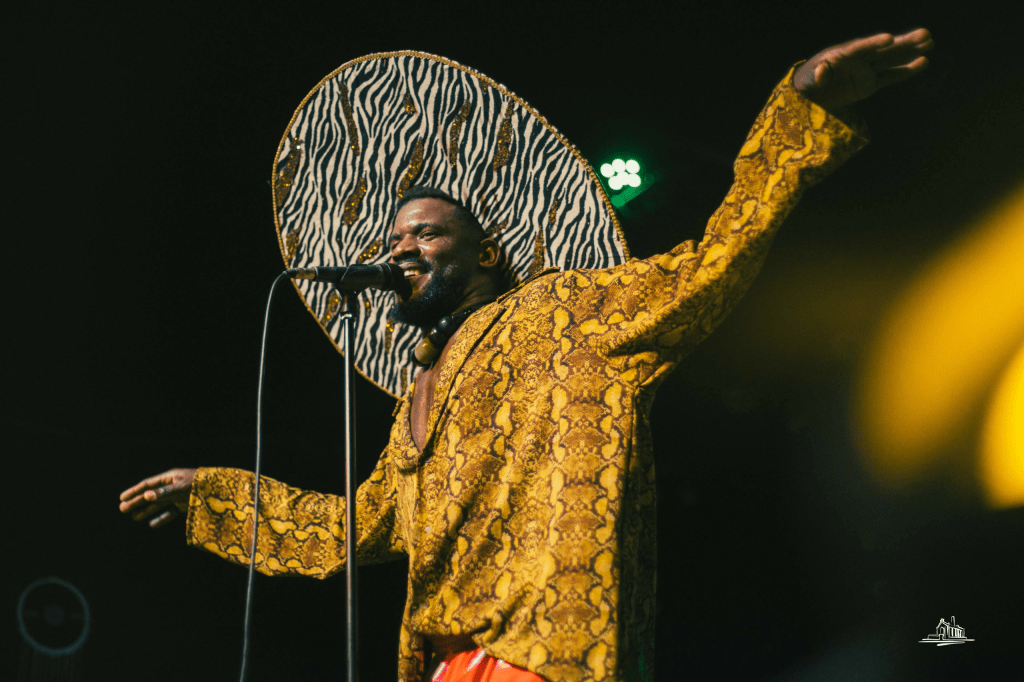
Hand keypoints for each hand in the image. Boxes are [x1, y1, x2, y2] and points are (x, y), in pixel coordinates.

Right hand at [119, 468, 196, 527]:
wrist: (221, 490)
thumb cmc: (202, 483)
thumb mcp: (183, 486)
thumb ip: (165, 491)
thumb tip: (147, 496)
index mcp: (170, 477)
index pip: (148, 484)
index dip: (135, 491)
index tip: (122, 498)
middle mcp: (173, 486)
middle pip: (151, 495)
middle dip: (137, 502)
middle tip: (122, 509)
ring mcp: (179, 496)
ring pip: (159, 504)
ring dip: (147, 510)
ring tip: (134, 517)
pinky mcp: (186, 505)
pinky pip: (171, 512)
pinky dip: (162, 518)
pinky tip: (152, 524)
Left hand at [794, 29, 933, 109]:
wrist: (808, 96)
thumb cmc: (806, 83)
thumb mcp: (808, 79)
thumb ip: (817, 74)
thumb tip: (822, 72)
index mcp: (843, 54)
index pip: (861, 47)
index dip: (874, 43)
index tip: (889, 39)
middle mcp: (858, 59)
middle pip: (883, 50)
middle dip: (903, 42)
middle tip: (925, 33)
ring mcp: (865, 71)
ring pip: (891, 60)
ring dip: (910, 52)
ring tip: (930, 42)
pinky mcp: (869, 84)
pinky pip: (890, 76)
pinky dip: (905, 70)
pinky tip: (922, 62)